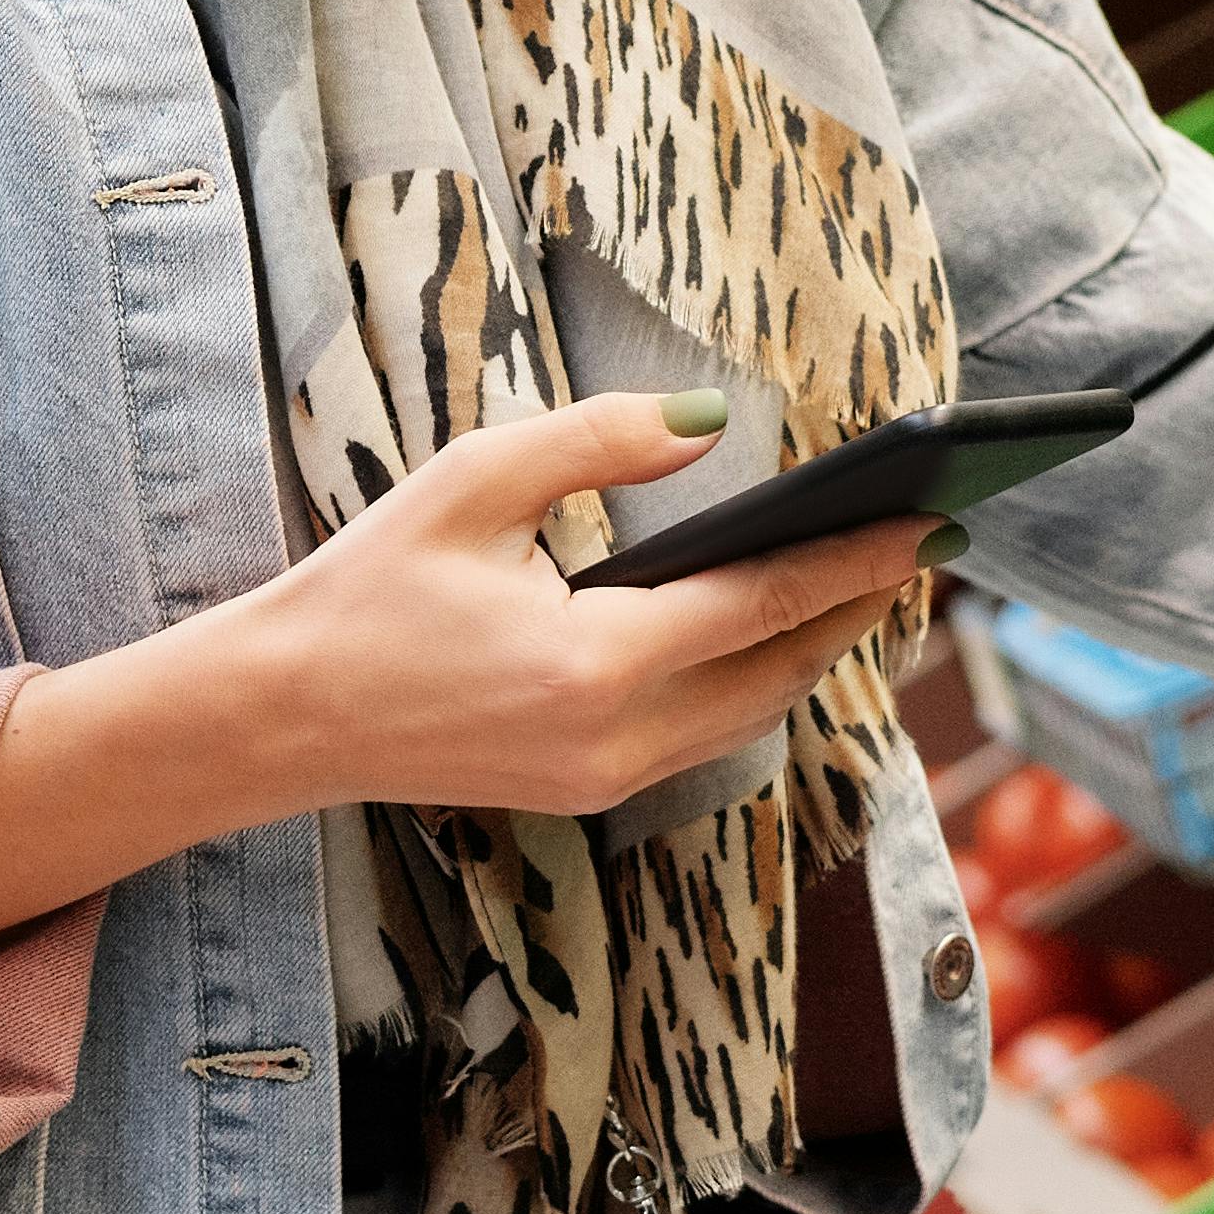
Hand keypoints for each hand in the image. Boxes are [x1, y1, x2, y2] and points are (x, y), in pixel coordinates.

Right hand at [0, 392, 926, 977]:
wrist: (281, 716)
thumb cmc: (366, 586)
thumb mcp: (471, 481)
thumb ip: (599, 441)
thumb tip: (714, 422)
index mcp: (594, 662)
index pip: (764, 604)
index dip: (857, 560)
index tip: (931, 519)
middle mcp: (616, 739)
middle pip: (783, 673)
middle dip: (860, 609)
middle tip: (928, 545)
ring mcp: (603, 779)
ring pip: (754, 716)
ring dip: (815, 653)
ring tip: (872, 585)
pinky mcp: (585, 791)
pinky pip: (705, 737)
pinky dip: (756, 685)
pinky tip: (778, 637)